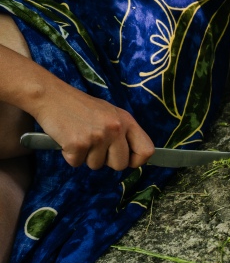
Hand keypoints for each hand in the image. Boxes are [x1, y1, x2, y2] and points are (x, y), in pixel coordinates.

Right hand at [31, 81, 154, 169]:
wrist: (51, 96)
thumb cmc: (81, 107)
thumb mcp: (111, 114)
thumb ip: (124, 133)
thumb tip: (135, 156)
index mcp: (126, 121)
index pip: (146, 150)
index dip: (137, 160)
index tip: (127, 160)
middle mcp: (115, 129)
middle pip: (121, 164)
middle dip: (107, 161)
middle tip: (95, 146)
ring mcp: (97, 137)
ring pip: (97, 165)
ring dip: (86, 157)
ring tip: (80, 137)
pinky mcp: (77, 144)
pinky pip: (77, 163)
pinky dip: (70, 156)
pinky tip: (68, 139)